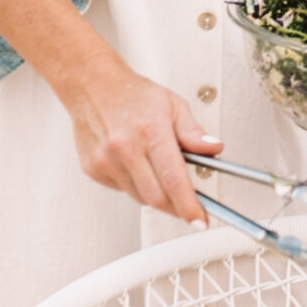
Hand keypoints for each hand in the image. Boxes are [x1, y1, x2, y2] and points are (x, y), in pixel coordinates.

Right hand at [62, 60, 220, 222]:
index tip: (200, 220)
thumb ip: (194, 132)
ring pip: (140, 197)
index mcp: (150, 131)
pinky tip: (138, 166)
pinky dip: (136, 186)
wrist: (92, 86)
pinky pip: (122, 190)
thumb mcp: (173, 105)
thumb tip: (214, 148)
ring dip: (157, 196)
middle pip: (156, 197)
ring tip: (162, 174)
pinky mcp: (93, 169)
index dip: (188, 206)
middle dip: (176, 208)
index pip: (174, 180)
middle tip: (189, 207)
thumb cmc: (132, 94)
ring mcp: (105, 161)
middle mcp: (125, 147)